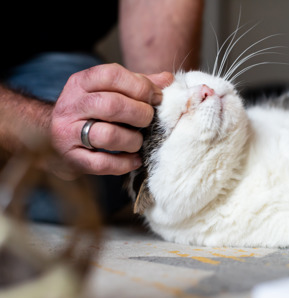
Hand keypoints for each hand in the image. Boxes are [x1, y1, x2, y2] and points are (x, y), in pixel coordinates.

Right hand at [50, 63, 172, 176]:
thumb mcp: (110, 91)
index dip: (140, 86)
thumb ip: (139, 84)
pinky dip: (124, 163)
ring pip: (107, 135)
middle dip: (140, 113)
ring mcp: (68, 133)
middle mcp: (71, 106)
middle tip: (149, 120)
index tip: (156, 98)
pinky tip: (134, 160)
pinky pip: (102, 163)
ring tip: (138, 141)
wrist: (53, 136)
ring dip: (132, 140)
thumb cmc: (92, 111)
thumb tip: (168, 80)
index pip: (111, 75)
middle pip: (111, 105)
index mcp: (81, 83)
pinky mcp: (72, 158)